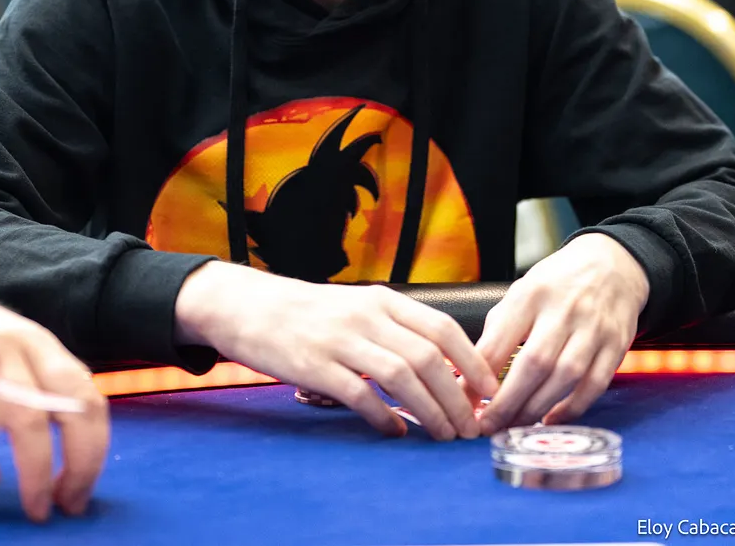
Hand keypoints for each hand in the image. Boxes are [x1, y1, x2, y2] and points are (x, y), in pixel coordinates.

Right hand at [173, 262, 497, 441]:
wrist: (245, 306)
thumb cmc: (305, 312)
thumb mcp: (355, 307)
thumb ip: (393, 329)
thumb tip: (442, 366)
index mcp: (381, 299)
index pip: (443, 328)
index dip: (473, 362)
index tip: (489, 392)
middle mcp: (365, 315)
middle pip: (429, 357)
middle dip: (459, 397)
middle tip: (471, 427)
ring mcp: (339, 340)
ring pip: (402, 376)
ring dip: (431, 411)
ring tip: (444, 435)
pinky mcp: (314, 365)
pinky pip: (360, 394)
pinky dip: (385, 416)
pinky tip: (396, 431)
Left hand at [475, 233, 647, 433]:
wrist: (610, 266)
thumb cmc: (555, 286)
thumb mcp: (520, 293)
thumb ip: (498, 331)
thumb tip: (469, 376)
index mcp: (530, 295)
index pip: (499, 340)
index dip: (478, 375)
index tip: (463, 400)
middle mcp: (564, 310)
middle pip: (534, 363)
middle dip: (508, 401)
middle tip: (488, 425)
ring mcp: (594, 328)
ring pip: (565, 377)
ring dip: (537, 408)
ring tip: (514, 426)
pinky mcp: (617, 345)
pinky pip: (595, 384)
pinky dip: (572, 408)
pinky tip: (551, 420)